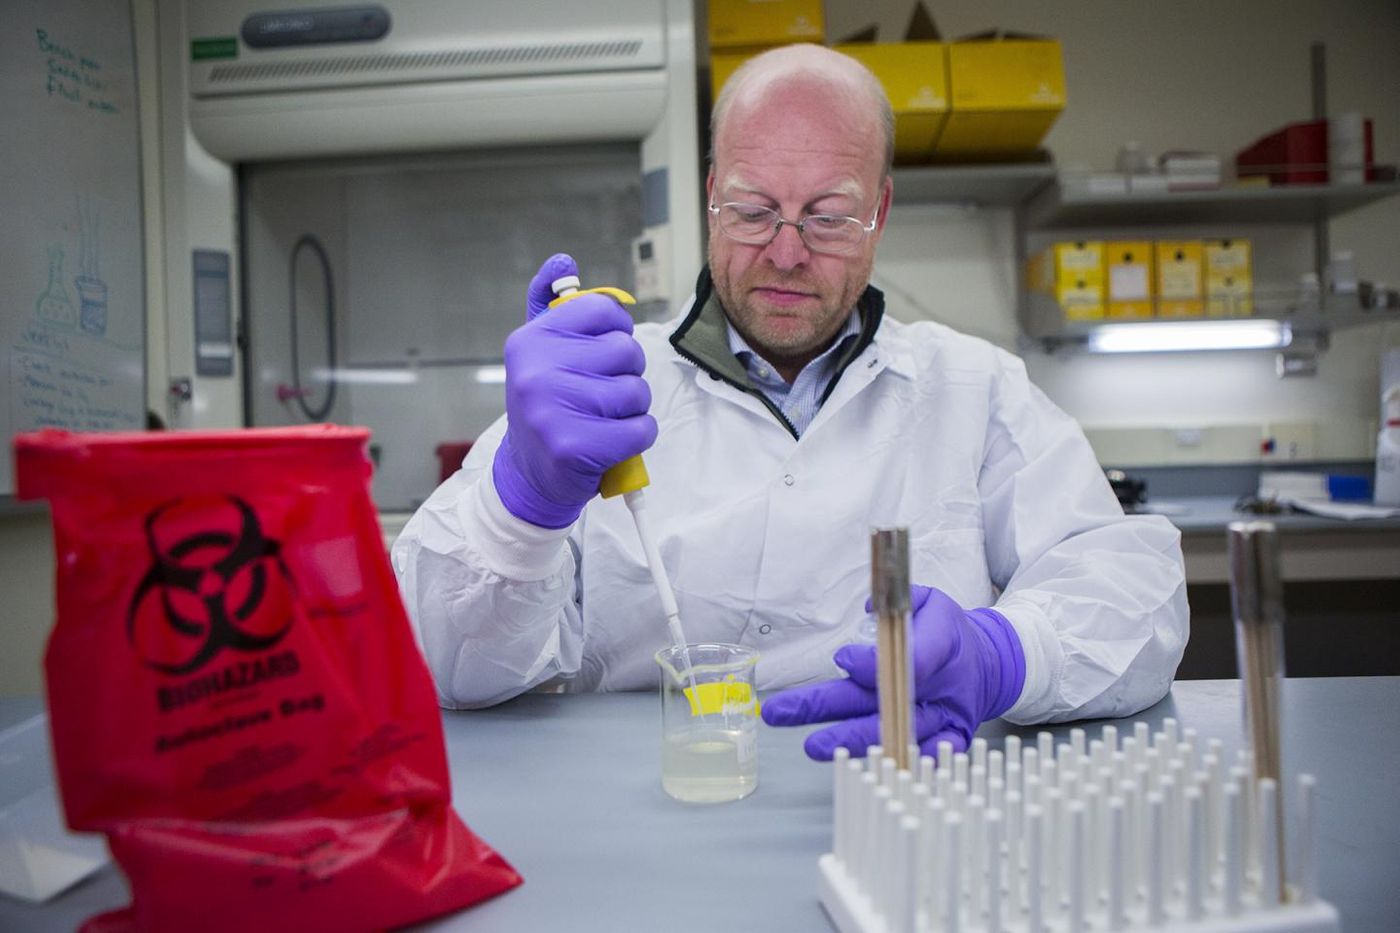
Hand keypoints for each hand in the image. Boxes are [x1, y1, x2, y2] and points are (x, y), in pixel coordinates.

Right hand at [491, 254, 656, 527]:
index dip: (617, 331)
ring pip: (636, 392)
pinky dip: (637, 437)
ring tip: (603, 420)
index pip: (604, 310)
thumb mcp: (539, 352)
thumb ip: (552, 305)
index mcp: (531, 340)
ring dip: (632, 409)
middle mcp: (537, 370)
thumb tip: (562, 260)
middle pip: (626, 351)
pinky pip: (641, 429)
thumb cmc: (546, 406)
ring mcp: (552, 410)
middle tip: (601, 395)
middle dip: (627, 374)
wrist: (529, 475)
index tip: (602, 353)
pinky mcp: (575, 447)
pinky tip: (611, 443)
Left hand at [760, 585, 1024, 759]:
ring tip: (811, 745)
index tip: (841, 660)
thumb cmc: (951, 633)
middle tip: (786, 710)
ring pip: (895, 733)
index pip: (908, 660)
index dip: (872, 664)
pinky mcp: (948, 741)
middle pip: (883, 699)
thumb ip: (900, 604)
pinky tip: (857, 768)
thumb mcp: (933, 604)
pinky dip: (893, 764)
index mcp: (943, 646)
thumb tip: (869, 609)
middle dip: (830, 705)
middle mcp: (943, 687)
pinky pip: (921, 759)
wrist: (991, 665)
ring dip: (850, 740)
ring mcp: (945, 719)